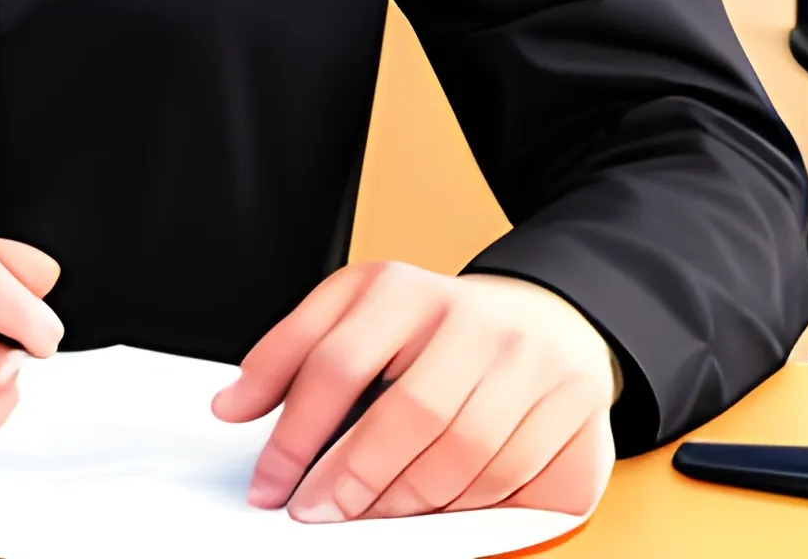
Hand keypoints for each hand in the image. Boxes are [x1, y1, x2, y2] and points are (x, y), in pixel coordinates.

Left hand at [213, 262, 616, 521]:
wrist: (548, 319)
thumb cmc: (433, 324)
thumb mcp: (355, 311)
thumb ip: (289, 353)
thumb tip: (228, 406)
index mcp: (406, 288)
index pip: (337, 362)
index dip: (295, 432)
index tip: (267, 484)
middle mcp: (475, 321)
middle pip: (409, 416)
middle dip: (353, 479)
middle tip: (316, 515)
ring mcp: (534, 367)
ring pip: (466, 459)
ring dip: (410, 505)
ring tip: (371, 519)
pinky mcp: (579, 415)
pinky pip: (519, 486)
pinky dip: (471, 512)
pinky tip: (435, 514)